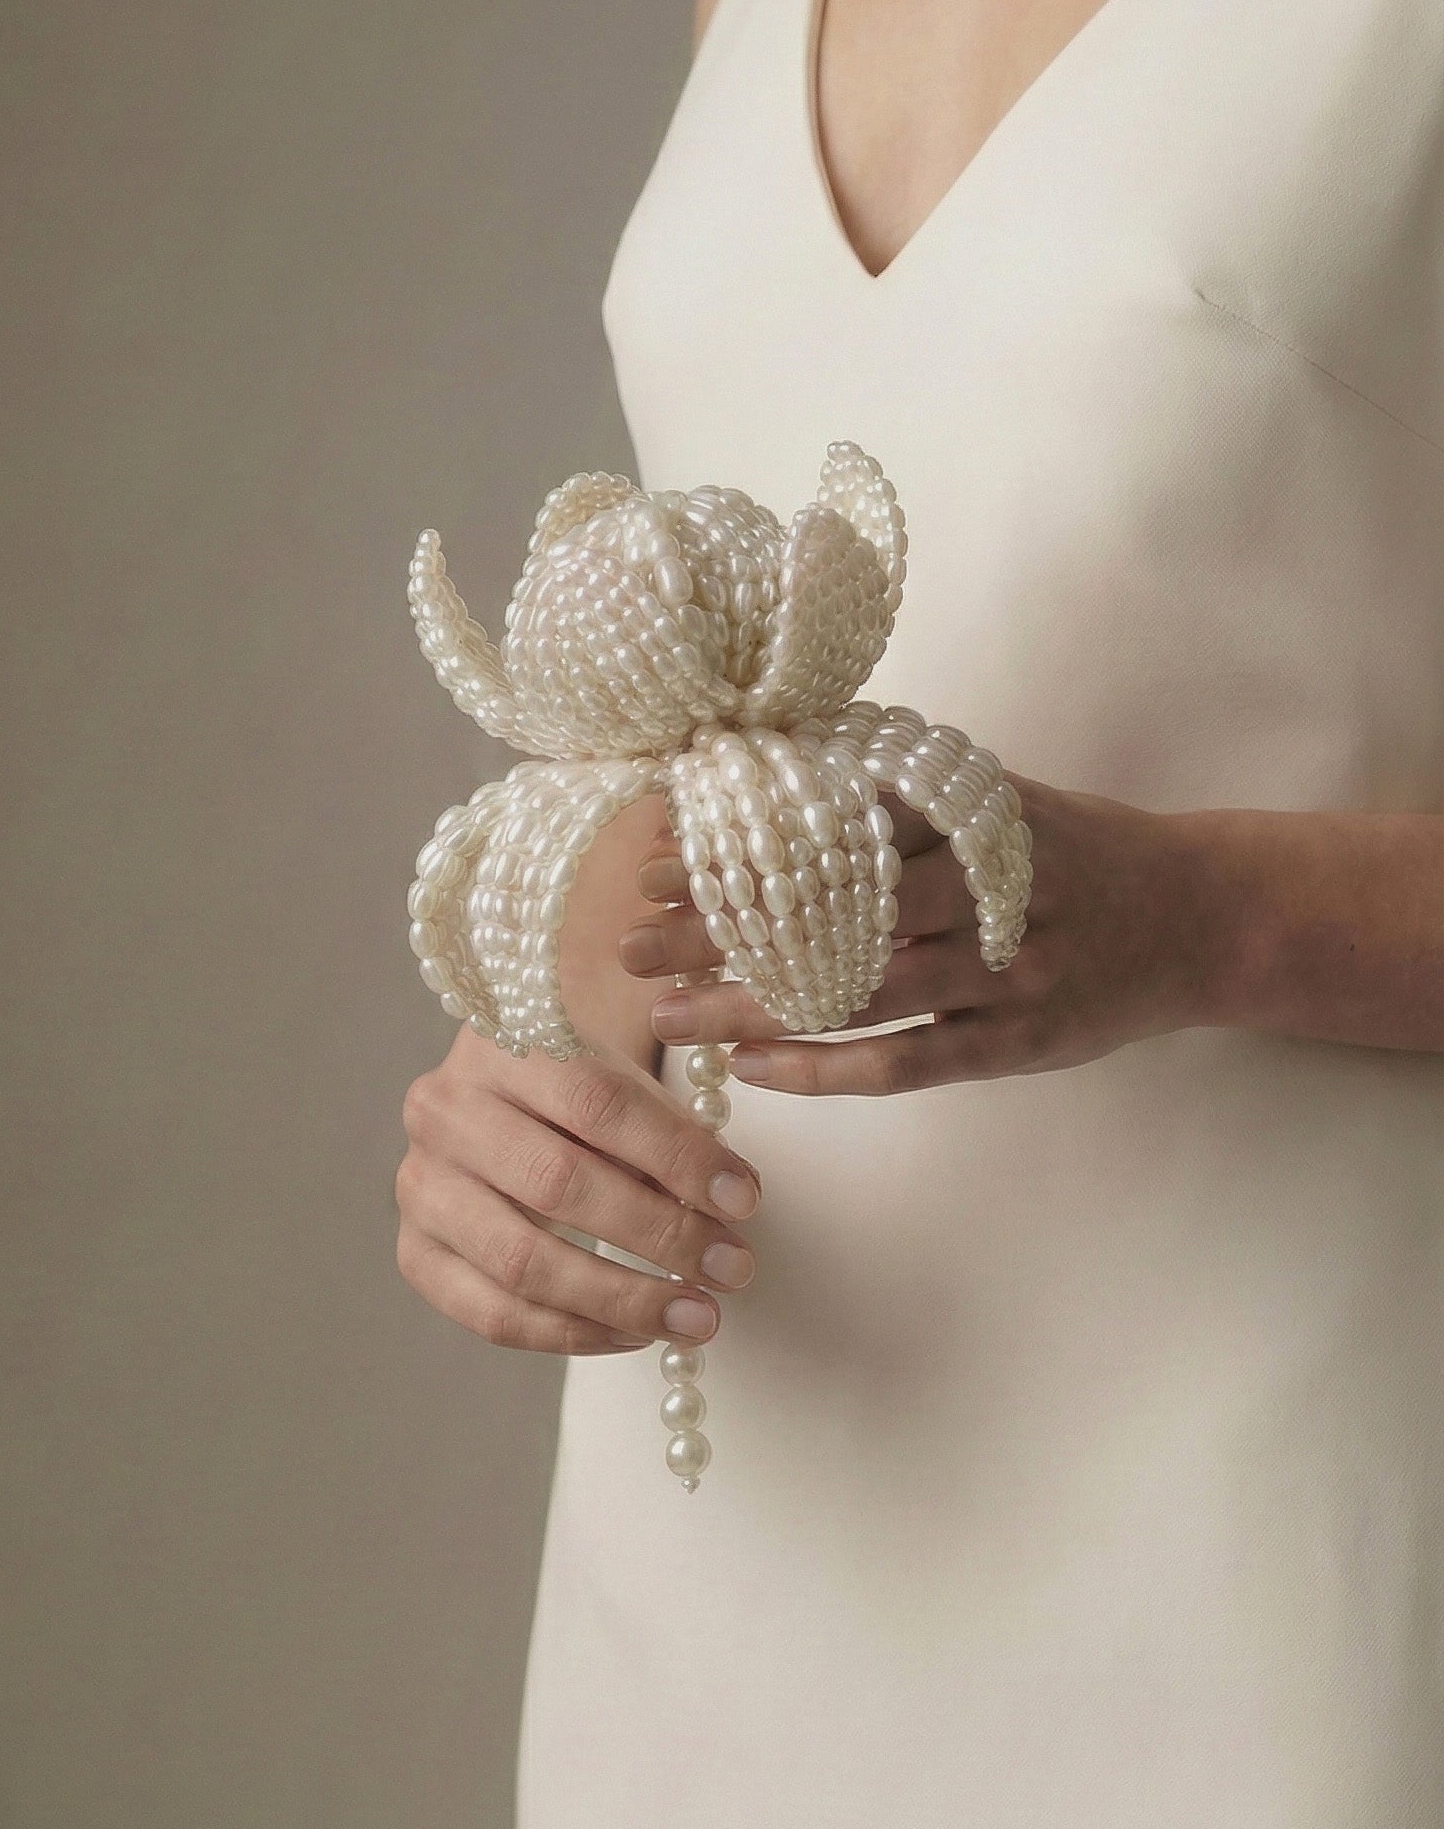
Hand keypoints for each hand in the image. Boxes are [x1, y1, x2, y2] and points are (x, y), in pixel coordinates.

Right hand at [396, 1022, 762, 1352]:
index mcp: (499, 1042)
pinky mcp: (415, 1252)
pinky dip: (571, 1334)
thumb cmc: (576, 1089)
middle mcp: (443, 1111)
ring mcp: (420, 1186)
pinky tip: (632, 1334)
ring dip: (622, 1300)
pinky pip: (493, 1315)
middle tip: (731, 1269)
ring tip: (694, 1317)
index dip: (677, 1156)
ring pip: (522, 1261)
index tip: (744, 1199)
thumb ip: (668, 1133)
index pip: (596, 1102)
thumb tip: (727, 1208)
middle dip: (659, 1235)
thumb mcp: (622, 1077)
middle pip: (557, 1184)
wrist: (501, 1097)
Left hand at [618, 779, 1225, 1094]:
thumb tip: (782, 759)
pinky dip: (823, 1069)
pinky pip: (902, 1064)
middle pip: (827, 912)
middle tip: (628, 934)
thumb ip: (903, 789)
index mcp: (966, 820)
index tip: (656, 846)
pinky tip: (751, 1065)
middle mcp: (980, 895)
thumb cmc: (1081, 850)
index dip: (738, 843)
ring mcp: (997, 977)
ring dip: (750, 1001)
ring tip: (663, 1006)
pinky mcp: (1011, 1045)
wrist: (1201, 917)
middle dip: (720, 925)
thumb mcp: (997, 798)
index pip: (829, 830)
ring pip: (854, 995)